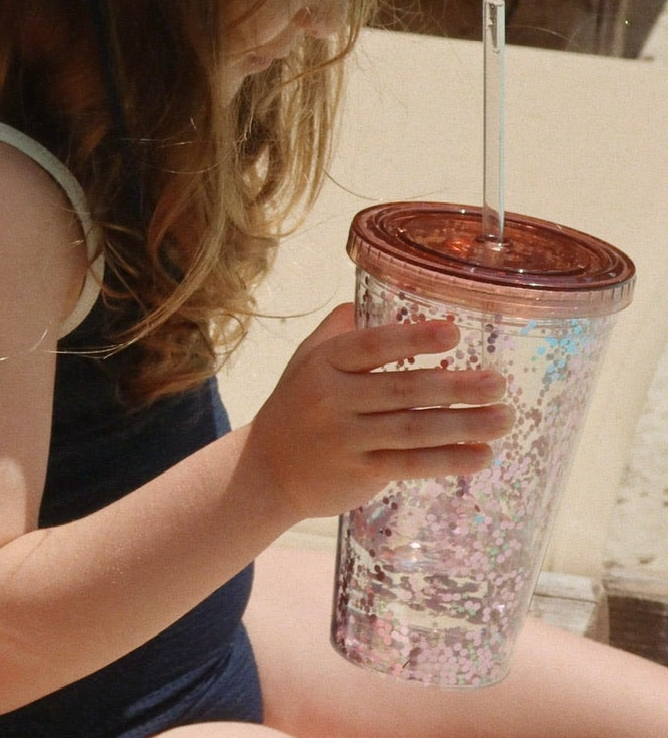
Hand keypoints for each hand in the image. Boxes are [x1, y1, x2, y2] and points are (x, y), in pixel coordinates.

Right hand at [242, 303, 511, 520]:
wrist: (266, 470)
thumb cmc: (297, 407)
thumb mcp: (305, 360)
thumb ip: (340, 330)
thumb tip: (383, 298)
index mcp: (323, 364)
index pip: (371, 346)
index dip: (413, 339)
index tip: (454, 333)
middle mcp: (331, 399)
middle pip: (402, 390)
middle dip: (456, 387)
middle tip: (498, 383)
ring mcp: (344, 438)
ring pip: (414, 430)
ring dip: (464, 424)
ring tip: (505, 418)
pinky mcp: (358, 472)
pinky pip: (410, 465)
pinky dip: (449, 460)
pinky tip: (482, 455)